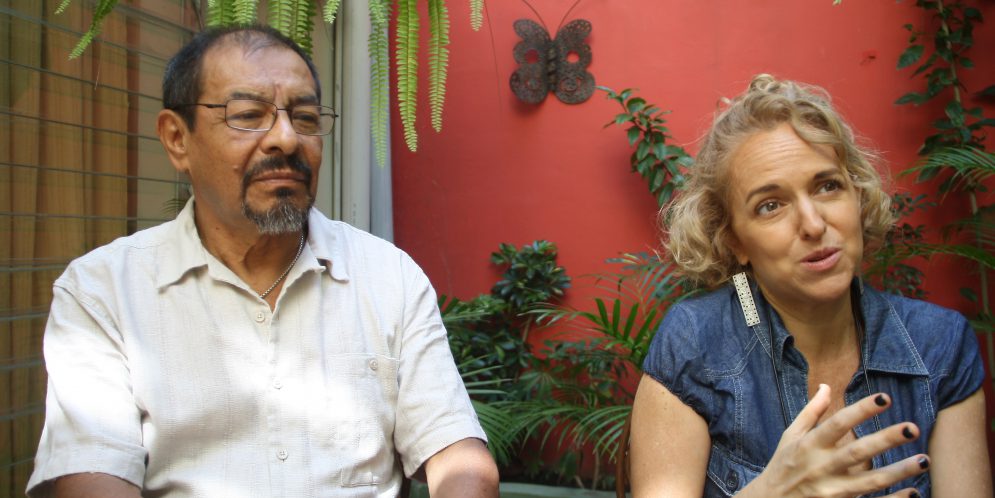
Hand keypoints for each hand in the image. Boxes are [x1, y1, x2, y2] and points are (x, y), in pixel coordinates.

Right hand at [745, 384, 927, 497]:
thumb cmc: (782, 465)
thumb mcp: (790, 436)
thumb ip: (812, 412)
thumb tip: (827, 386)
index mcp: (809, 445)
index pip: (838, 423)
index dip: (861, 410)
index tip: (885, 397)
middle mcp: (820, 467)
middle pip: (857, 451)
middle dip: (886, 439)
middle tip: (912, 427)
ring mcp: (831, 491)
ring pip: (870, 482)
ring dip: (898, 471)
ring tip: (924, 460)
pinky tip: (913, 492)